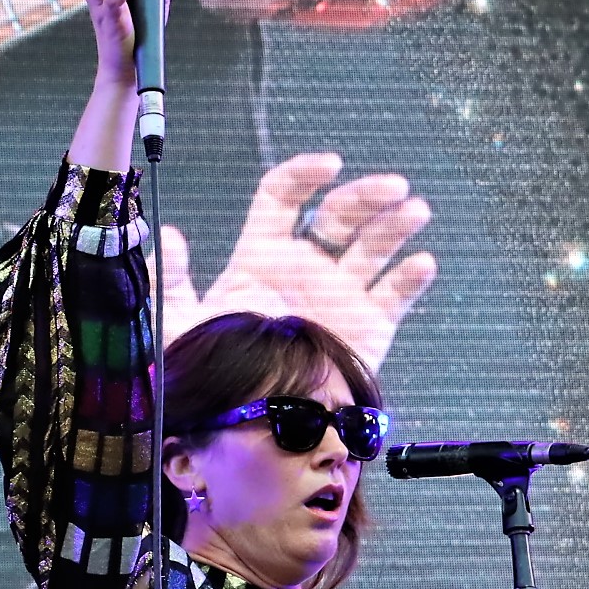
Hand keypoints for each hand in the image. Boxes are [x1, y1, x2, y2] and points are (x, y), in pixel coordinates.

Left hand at [151, 154, 436, 373]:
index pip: (285, 198)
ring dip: (397, 224)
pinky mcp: (367, 327)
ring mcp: (340, 296)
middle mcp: (305, 270)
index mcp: (262, 258)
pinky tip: (421, 263)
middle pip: (340, 214)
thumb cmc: (214, 375)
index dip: (305, 175)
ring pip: (374, 247)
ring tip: (415, 210)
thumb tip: (167, 234)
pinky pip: (394, 296)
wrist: (255, 422)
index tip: (329, 167)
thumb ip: (176, 278)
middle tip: (392, 189)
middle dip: (367, 195)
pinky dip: (410, 278)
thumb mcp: (180, 325)